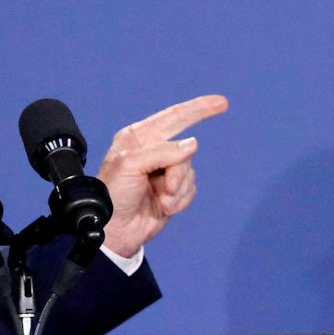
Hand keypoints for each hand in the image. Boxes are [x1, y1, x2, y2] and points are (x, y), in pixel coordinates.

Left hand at [95, 94, 226, 257]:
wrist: (114, 231)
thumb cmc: (111, 195)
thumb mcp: (130, 166)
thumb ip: (162, 152)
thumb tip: (192, 144)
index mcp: (139, 137)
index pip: (174, 117)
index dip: (198, 109)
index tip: (221, 103)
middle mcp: (153, 151)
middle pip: (185, 152)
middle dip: (178, 174)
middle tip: (166, 189)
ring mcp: (164, 172)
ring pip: (189, 173)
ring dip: (176, 191)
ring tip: (159, 201)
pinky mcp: (173, 192)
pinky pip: (191, 190)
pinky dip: (179, 201)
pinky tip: (163, 208)